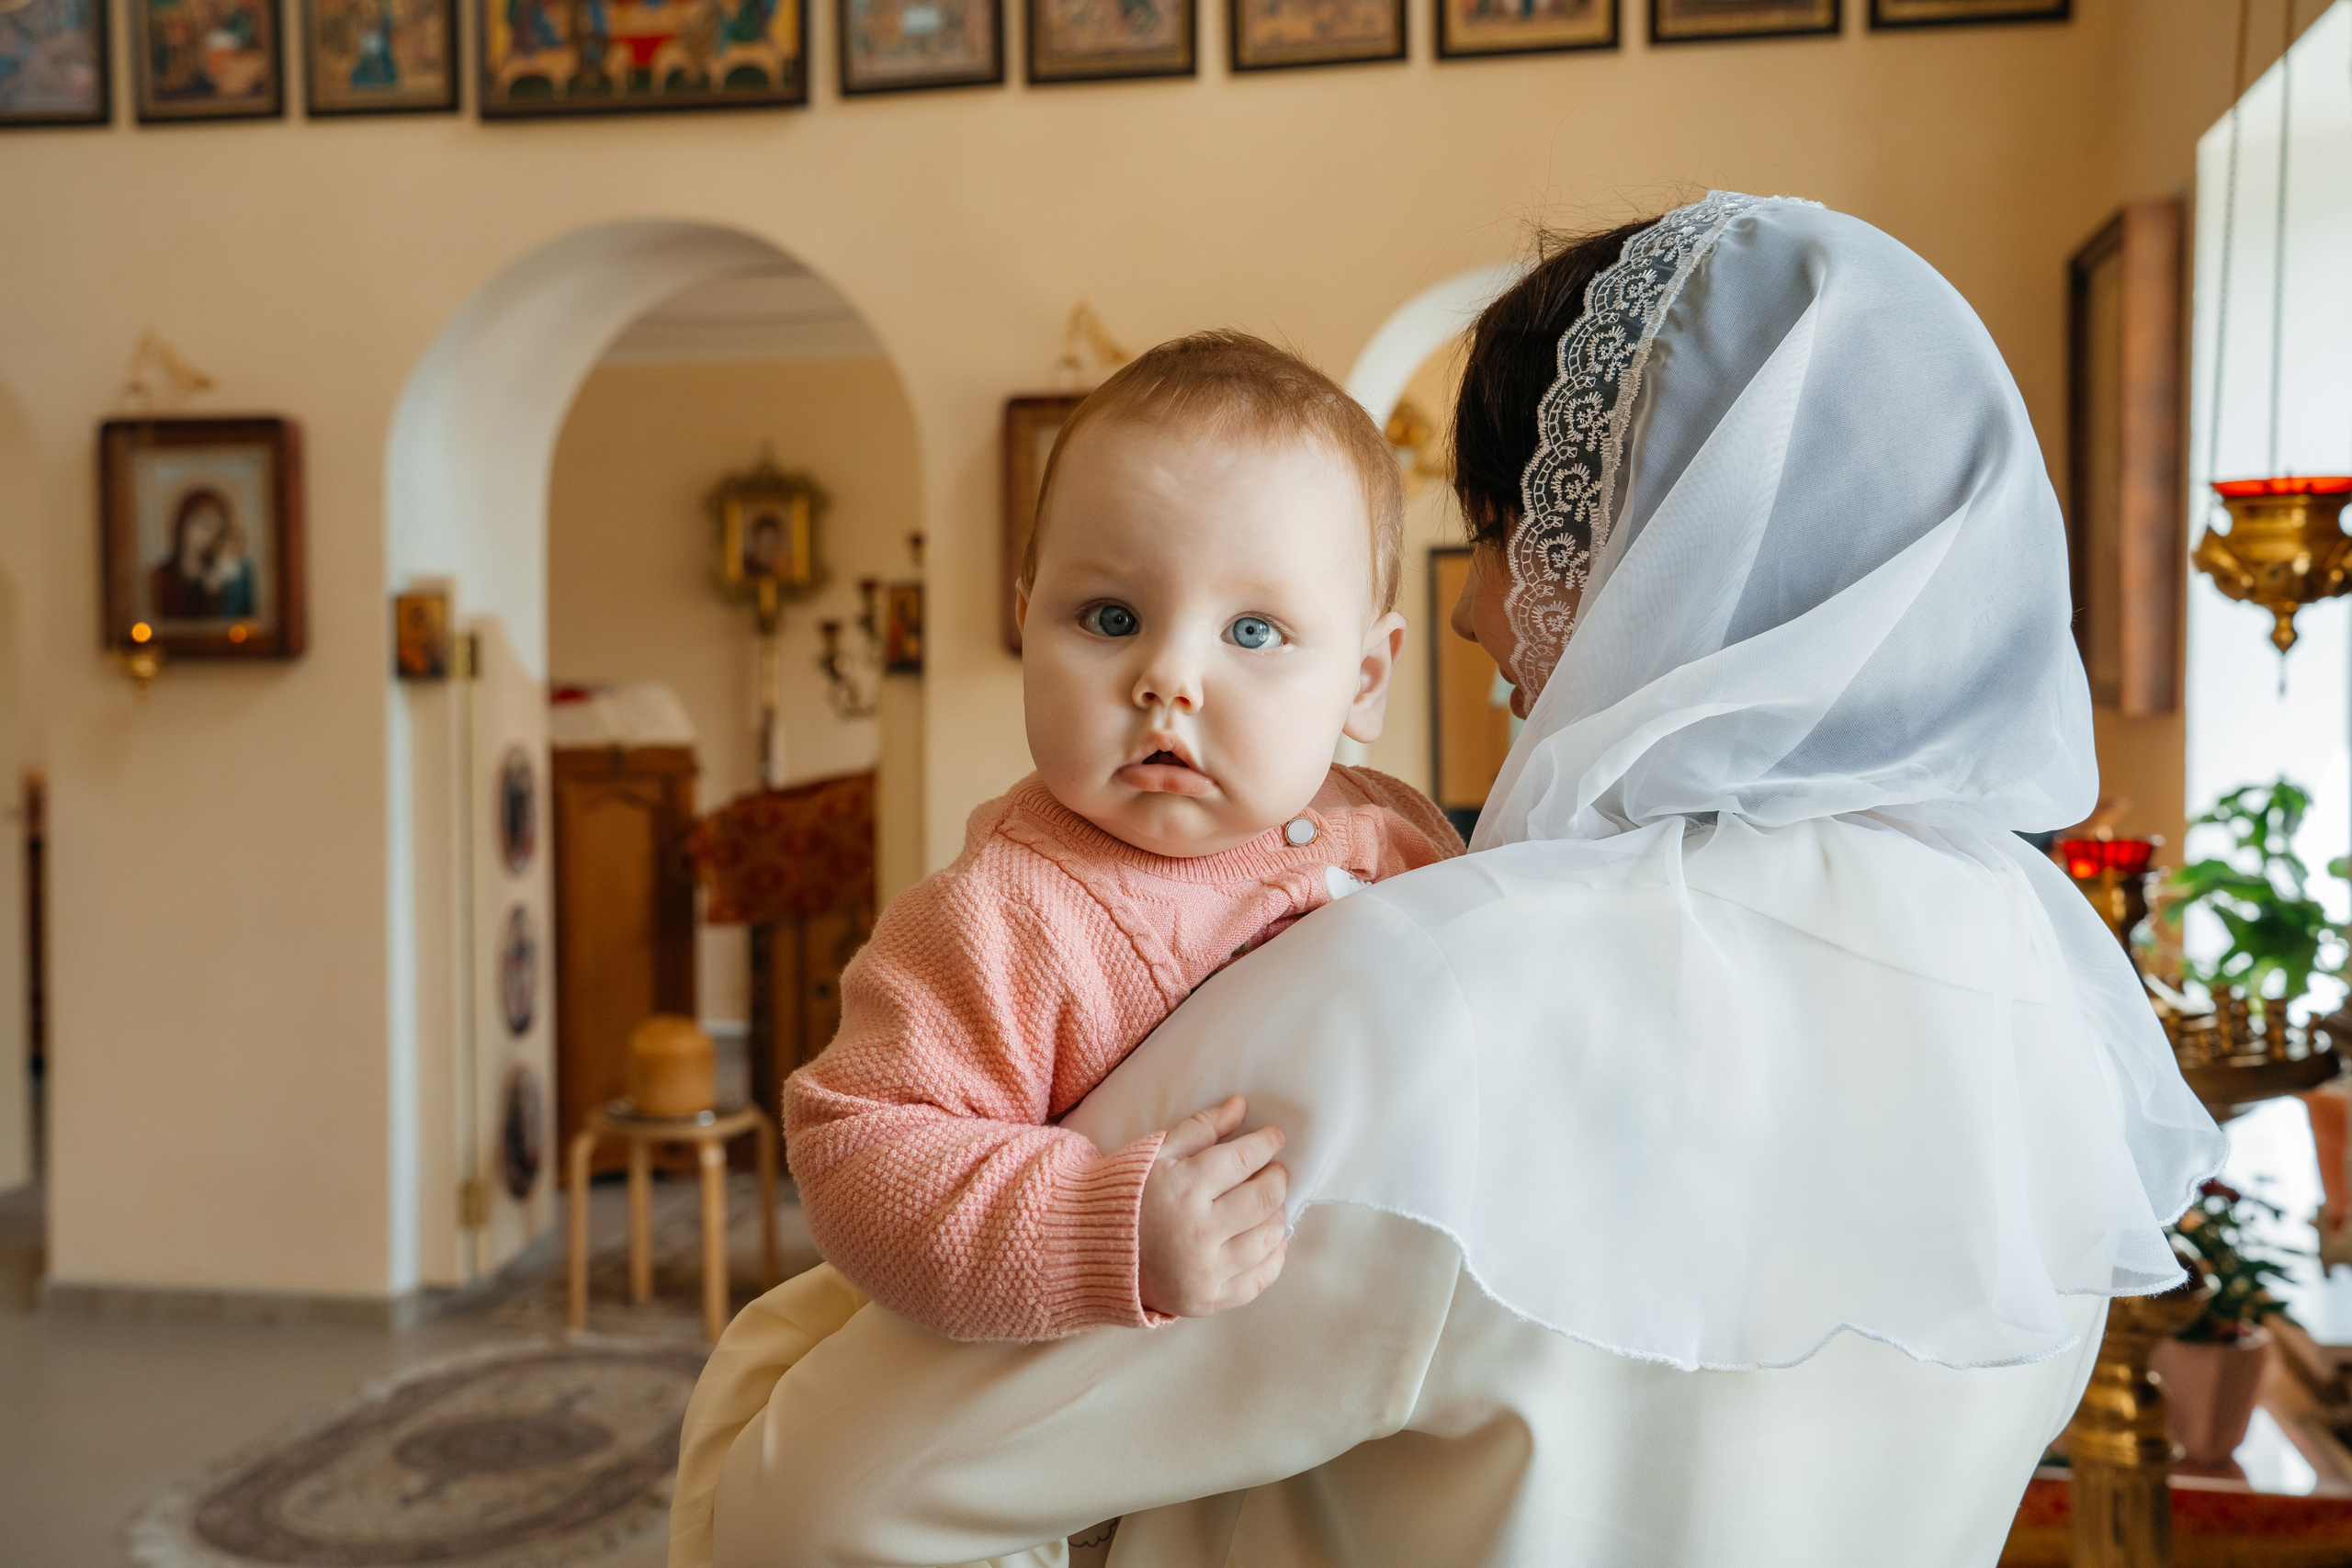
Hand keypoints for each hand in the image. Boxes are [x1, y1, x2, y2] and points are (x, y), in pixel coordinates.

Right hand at [1137, 1095, 1289, 1318]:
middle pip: (1264, 1199)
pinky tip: (1267, 1238)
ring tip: (1267, 1203)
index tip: (1274, 1138)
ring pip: (1267, 1238)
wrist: (1085, 1250)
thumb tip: (1240, 1105)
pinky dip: (1272, 1256)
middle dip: (1276, 1178)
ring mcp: (1205, 1272)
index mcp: (1184, 1189)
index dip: (1266, 1144)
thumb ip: (1201, 1128)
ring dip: (1276, 1214)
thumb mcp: (1156, 1153)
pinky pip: (1259, 1279)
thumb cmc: (1123, 1194)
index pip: (1244, 1159)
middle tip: (1273, 1170)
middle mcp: (1198, 1233)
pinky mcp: (1207, 1301)